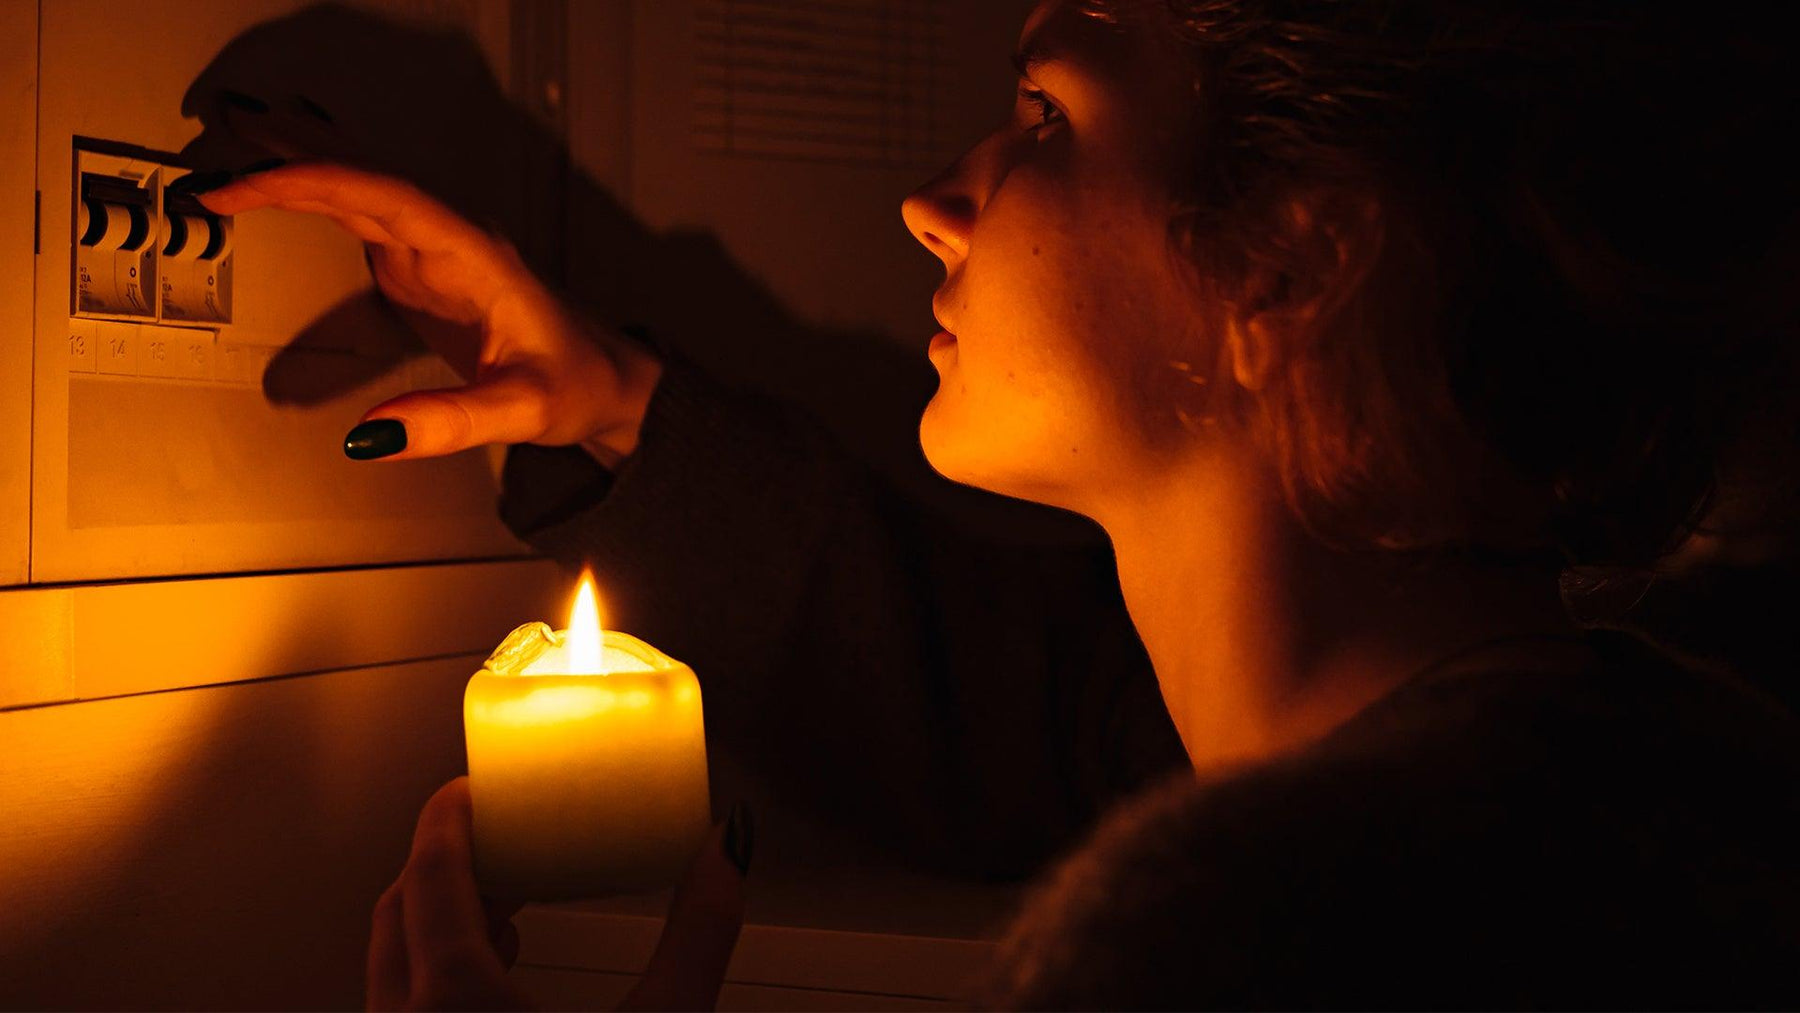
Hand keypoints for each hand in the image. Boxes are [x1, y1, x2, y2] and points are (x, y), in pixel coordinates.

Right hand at [198, 164, 662, 467]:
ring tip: (227, 171)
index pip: (385, 196)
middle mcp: (452, 241)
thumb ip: (450, 422)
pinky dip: (312, 205)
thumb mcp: (521, 411)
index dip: (313, 181)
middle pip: (361, 179)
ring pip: (357, 193)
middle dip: (288, 164)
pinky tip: (276, 198)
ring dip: (295, 176)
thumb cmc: (580, 386)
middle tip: (213, 173)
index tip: (249, 187)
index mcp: (475, 255)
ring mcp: (436, 252)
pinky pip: (360, 220)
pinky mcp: (424, 272)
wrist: (609, 383)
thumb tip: (371, 436)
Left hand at [368, 778, 750, 1011]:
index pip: (431, 873)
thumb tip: (729, 848)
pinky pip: (398, 1011)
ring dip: (437, 923)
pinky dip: (434, 976)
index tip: (469, 787)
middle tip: (499, 839)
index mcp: (454, 999)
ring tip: (506, 910)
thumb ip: (699, 932)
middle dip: (444, 864)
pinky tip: (494, 990)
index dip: (447, 818)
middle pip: (398, 911)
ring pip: (391, 968)